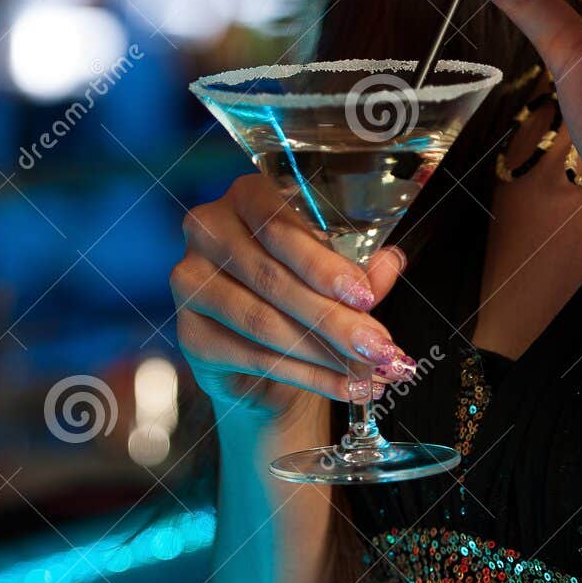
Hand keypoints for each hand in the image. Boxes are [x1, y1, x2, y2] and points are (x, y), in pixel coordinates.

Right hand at [170, 173, 417, 427]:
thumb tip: (391, 263)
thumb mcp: (335, 274)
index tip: (365, 297)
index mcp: (247, 196)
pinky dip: (308, 377)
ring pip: (264, 323)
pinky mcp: (189, 334)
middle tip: (379, 348)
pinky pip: (254, 358)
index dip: (323, 266)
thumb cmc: (299, 289)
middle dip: (334, 319)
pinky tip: (346, 386)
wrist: (261, 345)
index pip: (280, 227)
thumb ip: (361, 270)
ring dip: (324, 353)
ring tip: (369, 371)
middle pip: (274, 280)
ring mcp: (191, 281)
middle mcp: (209, 230)